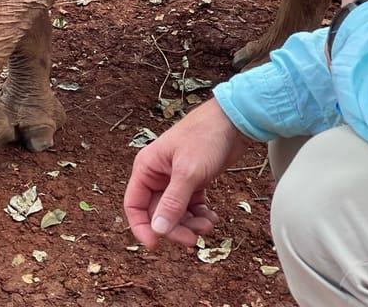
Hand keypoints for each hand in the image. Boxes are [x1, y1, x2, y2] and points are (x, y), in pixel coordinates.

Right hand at [123, 97, 250, 248]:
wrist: (233, 122)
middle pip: (157, 213)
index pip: (134, 205)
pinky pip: (190, 207)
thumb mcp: (188, 173)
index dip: (141, 227)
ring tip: (208, 225)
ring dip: (190, 224)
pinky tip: (212, 217)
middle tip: (193, 240)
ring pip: (175, 213)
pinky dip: (199, 215)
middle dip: (174, 228)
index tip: (156, 245)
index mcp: (147, 168)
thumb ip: (172, 203)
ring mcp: (175, 178)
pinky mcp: (193, 181)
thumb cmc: (205, 138)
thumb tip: (157, 230)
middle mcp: (158, 174)